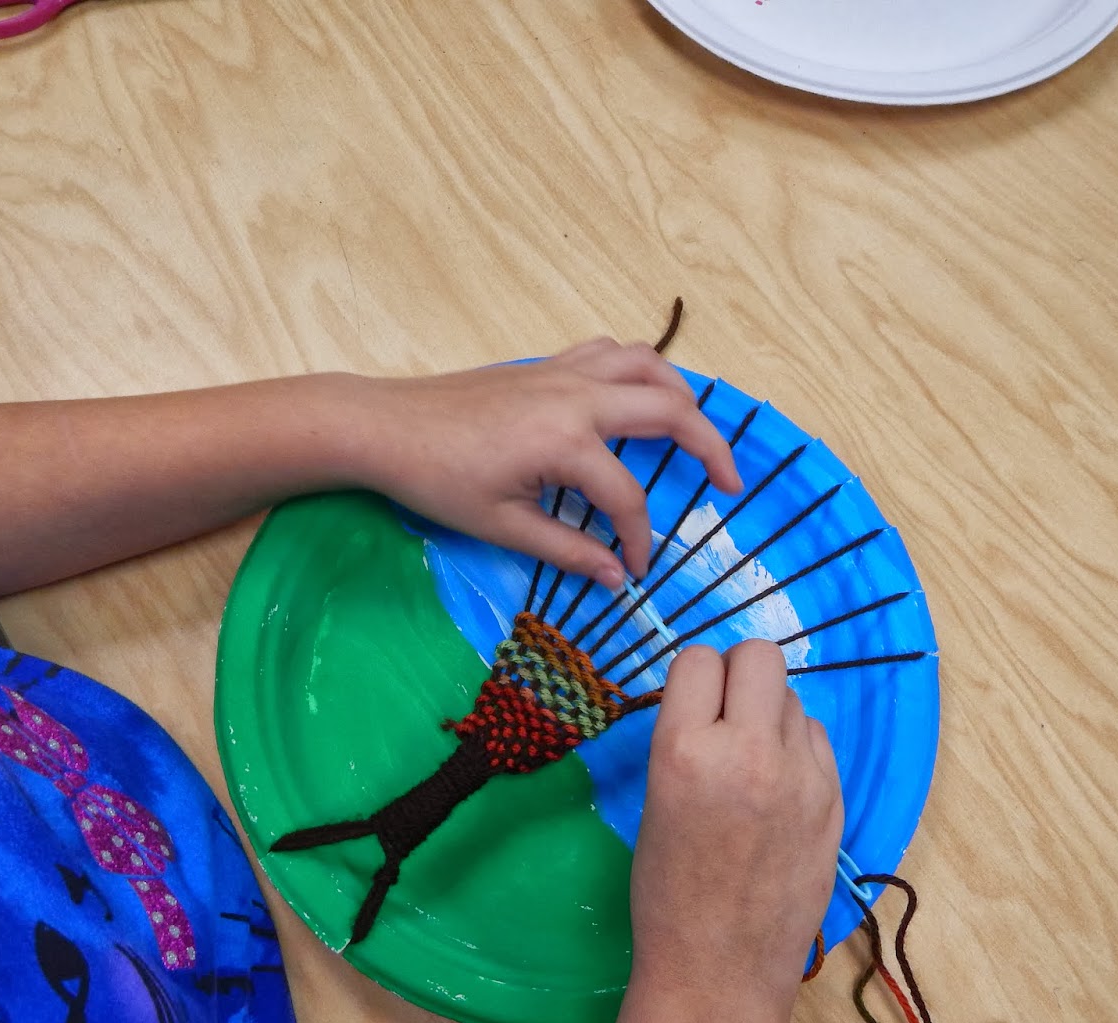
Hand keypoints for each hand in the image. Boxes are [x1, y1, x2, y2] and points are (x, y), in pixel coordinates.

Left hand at [350, 340, 741, 587]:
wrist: (385, 426)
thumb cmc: (438, 480)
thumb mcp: (503, 526)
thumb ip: (568, 550)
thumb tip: (617, 575)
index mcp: (566, 442)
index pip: (627, 497)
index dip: (639, 538)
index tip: (636, 569)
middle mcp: (577, 396)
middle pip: (669, 409)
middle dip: (710, 446)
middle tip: (732, 483)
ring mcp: (563, 371)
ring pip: (647, 365)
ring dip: (682, 395)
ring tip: (698, 432)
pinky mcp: (546, 364)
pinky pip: (612, 353)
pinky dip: (640, 370)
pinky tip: (640, 397)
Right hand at [548, 641, 841, 1022]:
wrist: (720, 969)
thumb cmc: (667, 893)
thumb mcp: (657, 801)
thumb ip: (689, 740)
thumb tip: (716, 698)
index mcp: (685, 751)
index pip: (699, 659)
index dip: (694, 679)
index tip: (691, 704)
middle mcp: (748, 751)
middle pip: (759, 656)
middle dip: (740, 674)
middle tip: (728, 711)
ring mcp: (801, 776)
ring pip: (793, 697)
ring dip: (771, 713)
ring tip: (752, 760)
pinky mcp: (834, 800)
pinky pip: (817, 739)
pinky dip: (797, 749)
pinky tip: (779, 788)